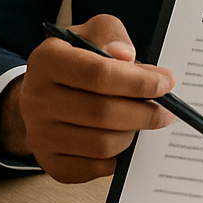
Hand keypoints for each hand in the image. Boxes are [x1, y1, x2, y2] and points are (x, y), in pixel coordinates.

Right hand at [0, 14, 175, 182]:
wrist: (42, 94)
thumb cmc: (74, 61)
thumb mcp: (90, 33)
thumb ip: (110, 35)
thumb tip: (126, 57)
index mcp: (46, 60)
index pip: (98, 74)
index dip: (138, 81)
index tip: (165, 83)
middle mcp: (36, 99)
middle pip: (102, 113)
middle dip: (144, 112)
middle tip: (165, 109)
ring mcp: (40, 135)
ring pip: (102, 144)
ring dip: (131, 133)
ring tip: (141, 120)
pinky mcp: (51, 162)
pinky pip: (95, 168)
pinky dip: (117, 156)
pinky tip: (120, 137)